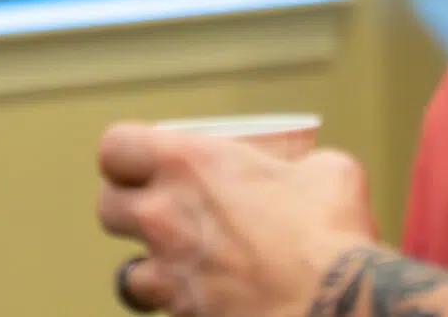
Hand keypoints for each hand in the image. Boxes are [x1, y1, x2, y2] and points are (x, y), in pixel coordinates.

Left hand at [97, 122, 373, 316]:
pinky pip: (163, 314)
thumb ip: (300, 168)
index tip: (142, 163)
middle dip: (127, 209)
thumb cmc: (333, 235)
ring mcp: (169, 273)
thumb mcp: (327, 173)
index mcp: (187, 165)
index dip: (124, 155)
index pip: (115, 148)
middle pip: (107, 208)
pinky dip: (179, 310)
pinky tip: (207, 306)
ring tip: (183, 270)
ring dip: (150, 270)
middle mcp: (163, 216)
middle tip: (158, 214)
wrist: (340, 307)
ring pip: (128, 273)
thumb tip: (306, 177)